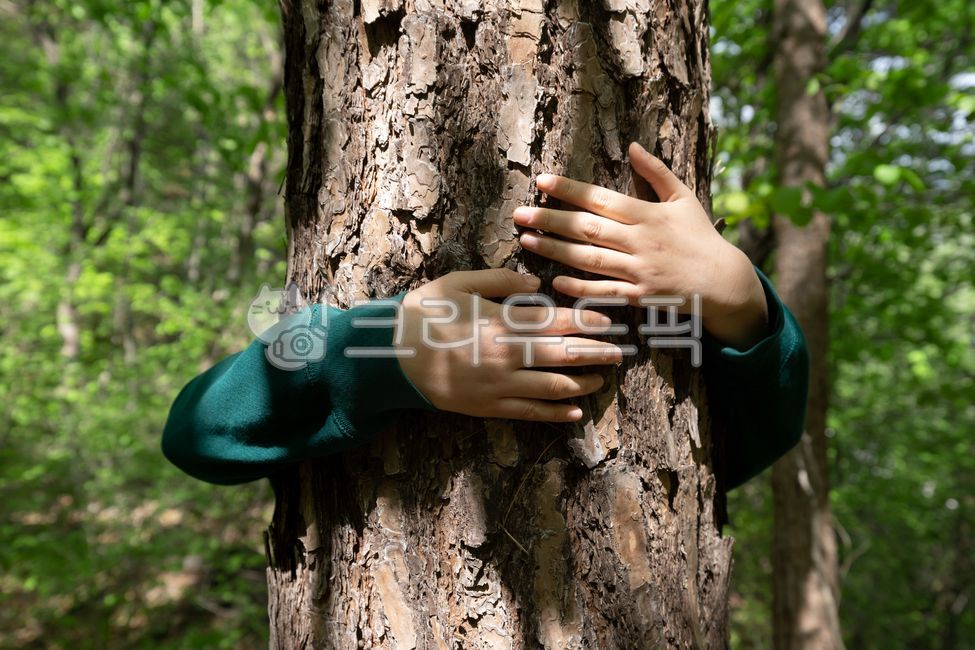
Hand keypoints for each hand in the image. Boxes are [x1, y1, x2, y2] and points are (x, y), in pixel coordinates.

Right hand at [395, 269, 622, 422]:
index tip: (609, 321)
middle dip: (597, 354)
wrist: (392, 356)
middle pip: (564, 356)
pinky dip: (556, 414)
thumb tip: (534, 283)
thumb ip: (499, 279)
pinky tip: (575, 412)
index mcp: (501, 323)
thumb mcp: (458, 283)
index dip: (587, 322)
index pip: (557, 323)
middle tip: (620, 352)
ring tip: (601, 379)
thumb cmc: (425, 313)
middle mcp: (507, 357)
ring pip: (553, 389)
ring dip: (583, 384)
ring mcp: (499, 386)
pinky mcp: (489, 407)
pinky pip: (531, 413)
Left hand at [513, 142, 768, 349]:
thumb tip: (633, 145)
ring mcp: (639, 271)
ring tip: (527, 241)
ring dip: (555, 251)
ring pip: (589, 259)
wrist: (723, 282)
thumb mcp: (683, 198)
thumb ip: (656, 173)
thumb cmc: (700, 237)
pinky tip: (555, 281)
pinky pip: (604, 292)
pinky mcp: (639, 297)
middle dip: (551, 220)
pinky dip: (580, 287)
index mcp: (648, 215)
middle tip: (520, 214)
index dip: (570, 190)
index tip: (541, 181)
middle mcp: (640, 242)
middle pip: (588, 228)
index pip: (601, 199)